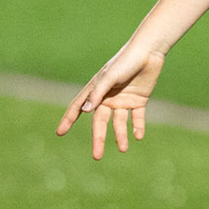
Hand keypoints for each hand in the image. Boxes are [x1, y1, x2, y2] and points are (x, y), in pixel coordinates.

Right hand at [56, 45, 164, 159]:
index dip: (69, 119)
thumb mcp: (110, 77)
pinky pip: (137, 118)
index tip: (60, 133)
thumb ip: (98, 92)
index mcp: (96, 90)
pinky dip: (137, 127)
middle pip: (100, 122)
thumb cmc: (126, 61)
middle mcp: (108, 97)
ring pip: (119, 123)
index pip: (79, 107)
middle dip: (98, 138)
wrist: (148, 52)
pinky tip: (138, 136)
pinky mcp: (139, 100)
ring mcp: (123, 100)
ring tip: (123, 148)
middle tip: (96, 156)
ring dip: (120, 136)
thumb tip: (85, 111)